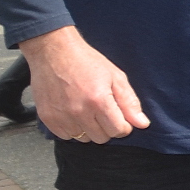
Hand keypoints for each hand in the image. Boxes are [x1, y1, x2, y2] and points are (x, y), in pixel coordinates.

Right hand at [20, 25, 148, 142]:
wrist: (53, 52)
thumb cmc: (86, 61)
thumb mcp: (115, 77)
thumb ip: (130, 103)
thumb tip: (143, 124)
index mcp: (99, 101)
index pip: (118, 130)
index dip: (123, 126)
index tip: (120, 118)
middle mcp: (79, 111)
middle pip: (101, 138)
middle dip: (107, 128)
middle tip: (102, 111)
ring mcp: (61, 116)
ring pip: (83, 138)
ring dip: (89, 129)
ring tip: (86, 110)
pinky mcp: (47, 118)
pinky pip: (65, 136)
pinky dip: (71, 129)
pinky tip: (73, 113)